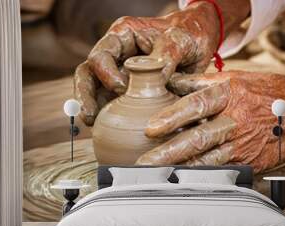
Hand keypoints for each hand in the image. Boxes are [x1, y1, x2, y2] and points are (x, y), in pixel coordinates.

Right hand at [74, 3, 220, 125]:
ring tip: (92, 126)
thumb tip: (153, 81)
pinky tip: (109, 131)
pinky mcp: (129, 93)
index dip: (106, 72)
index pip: (102, 54)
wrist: (199, 45)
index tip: (122, 88)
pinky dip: (110, 118)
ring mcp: (120, 75)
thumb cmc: (188, 35)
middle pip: (89, 74)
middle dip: (85, 95)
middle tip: (89, 116)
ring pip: (97, 91)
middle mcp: (116, 56)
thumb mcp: (181, 40)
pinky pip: (115, 105)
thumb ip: (166, 55)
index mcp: (123, 36)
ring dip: (93, 109)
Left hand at [137, 72, 284, 172]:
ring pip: (207, 161)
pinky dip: (201, 177)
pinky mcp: (250, 163)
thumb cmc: (270, 93)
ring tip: (157, 176)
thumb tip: (173, 82)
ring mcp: (243, 145)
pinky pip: (221, 171)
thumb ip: (203, 81)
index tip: (150, 129)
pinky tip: (183, 182)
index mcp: (230, 94)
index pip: (196, 105)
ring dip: (180, 170)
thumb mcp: (238, 78)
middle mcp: (235, 121)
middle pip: (197, 139)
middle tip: (144, 163)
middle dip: (168, 153)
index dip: (172, 117)